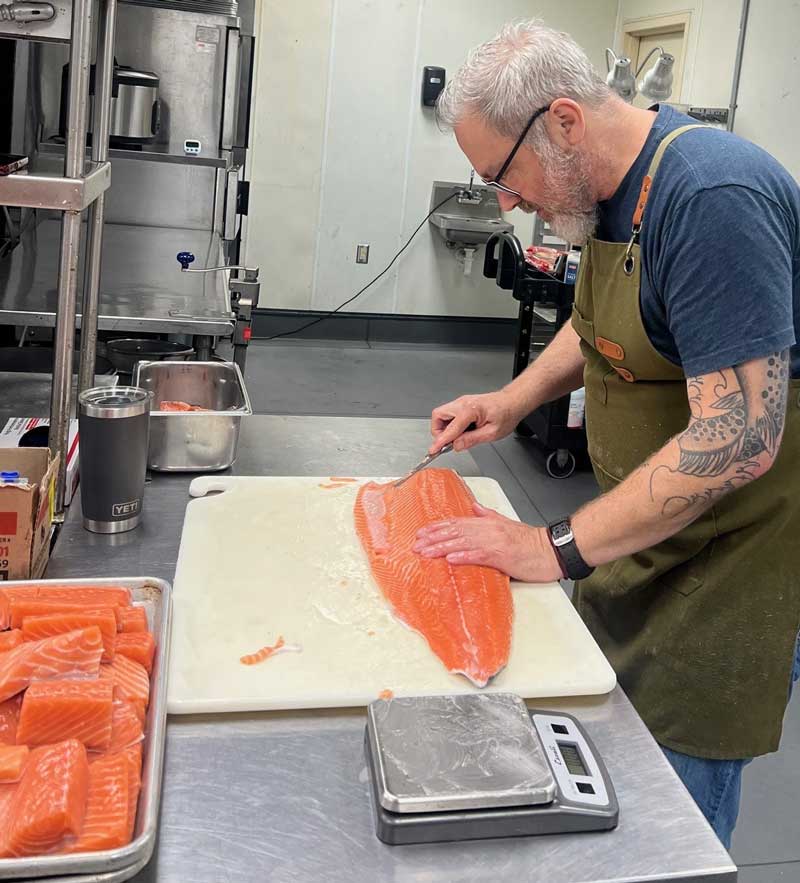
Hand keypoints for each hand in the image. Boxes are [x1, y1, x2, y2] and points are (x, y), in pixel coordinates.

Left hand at [413, 502, 563, 582]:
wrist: (551, 550)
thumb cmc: (531, 542)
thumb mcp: (506, 523)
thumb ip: (488, 515)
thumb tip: (473, 507)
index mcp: (488, 523)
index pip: (457, 522)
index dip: (438, 527)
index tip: (422, 532)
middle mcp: (488, 529)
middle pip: (455, 531)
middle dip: (434, 537)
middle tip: (416, 544)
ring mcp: (494, 542)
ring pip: (462, 542)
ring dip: (441, 547)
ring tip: (426, 552)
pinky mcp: (501, 556)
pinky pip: (479, 555)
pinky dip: (463, 556)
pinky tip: (450, 558)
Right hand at [429, 390, 520, 454]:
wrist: (512, 402)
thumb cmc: (506, 414)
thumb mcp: (492, 433)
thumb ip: (472, 440)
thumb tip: (456, 446)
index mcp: (470, 410)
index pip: (450, 428)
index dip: (440, 441)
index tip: (433, 450)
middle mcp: (463, 403)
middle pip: (438, 415)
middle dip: (438, 431)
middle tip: (448, 442)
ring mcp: (461, 402)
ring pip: (441, 414)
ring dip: (444, 427)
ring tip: (458, 437)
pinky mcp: (462, 404)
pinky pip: (449, 413)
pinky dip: (450, 424)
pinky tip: (462, 430)